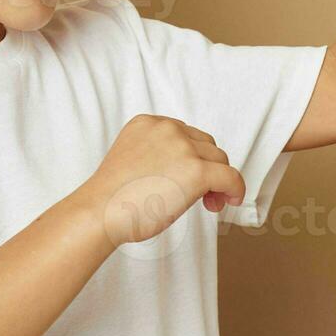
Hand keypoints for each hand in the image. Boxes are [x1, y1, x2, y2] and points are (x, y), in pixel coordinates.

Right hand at [78, 115, 245, 247]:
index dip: (192, 157)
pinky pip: (230, 177)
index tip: (186, 179)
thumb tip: (187, 173)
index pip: (185, 134)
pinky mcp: (196, 171)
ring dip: (218, 180)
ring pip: (219, 159)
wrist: (100, 212)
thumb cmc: (112, 197)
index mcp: (148, 123)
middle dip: (207, 167)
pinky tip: (231, 201)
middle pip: (206, 144)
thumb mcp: (133, 160)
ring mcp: (183, 148)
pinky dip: (236, 189)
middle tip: (201, 195)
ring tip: (207, 203)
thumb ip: (158, 155)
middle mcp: (167, 128)